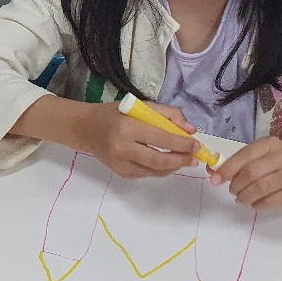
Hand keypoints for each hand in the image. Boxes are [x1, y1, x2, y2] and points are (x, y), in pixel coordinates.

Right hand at [73, 101, 199, 178]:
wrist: (85, 129)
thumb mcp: (138, 106)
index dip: (181, 144)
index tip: (197, 145)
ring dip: (173, 166)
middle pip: (159, 159)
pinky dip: (160, 169)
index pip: (160, 138)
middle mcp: (122, 148)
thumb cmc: (113, 114)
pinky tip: (167, 162)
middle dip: (181, 160)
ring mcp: (121, 164)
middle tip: (195, 158)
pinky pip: (147, 174)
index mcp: (127, 128)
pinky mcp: (121, 173)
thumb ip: (166, 114)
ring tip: (185, 160)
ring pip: (155, 171)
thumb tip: (190, 130)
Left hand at [209, 137, 281, 208]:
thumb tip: (214, 172)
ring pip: (260, 188)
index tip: (216, 179)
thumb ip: (243, 163)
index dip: (227, 168)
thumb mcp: (266, 157)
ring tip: (241, 199)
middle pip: (251, 172)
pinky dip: (258, 204)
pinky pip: (271, 201)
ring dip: (245, 196)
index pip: (244, 155)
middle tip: (232, 191)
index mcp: (271, 144)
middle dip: (236, 184)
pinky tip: (255, 204)